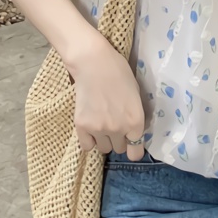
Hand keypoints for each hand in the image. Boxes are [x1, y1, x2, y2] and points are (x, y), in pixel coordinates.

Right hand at [67, 32, 145, 159]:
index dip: (134, 148)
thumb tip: (133, 132)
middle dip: (118, 139)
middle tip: (114, 124)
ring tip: (101, 123)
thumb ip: (135, 117)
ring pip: (103, 149)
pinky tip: (90, 127)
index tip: (130, 141)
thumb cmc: (119, 74)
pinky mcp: (81, 126)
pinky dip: (89, 140)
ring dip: (104, 139)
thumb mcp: (136, 96)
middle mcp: (118, 129)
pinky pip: (87, 146)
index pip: (136, 153)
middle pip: (119, 149)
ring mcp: (99, 129)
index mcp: (136, 122)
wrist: (94, 63)